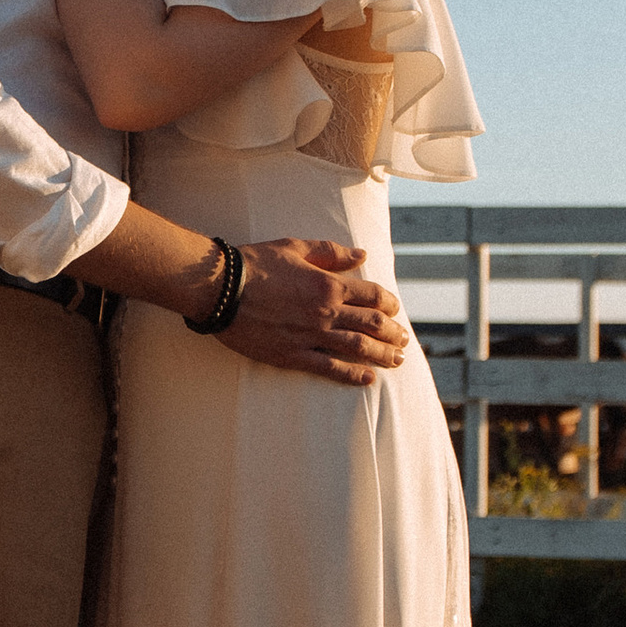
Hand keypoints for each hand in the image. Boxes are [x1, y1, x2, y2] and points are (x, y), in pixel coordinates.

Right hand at [222, 240, 410, 383]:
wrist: (221, 288)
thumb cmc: (255, 263)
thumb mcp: (295, 247)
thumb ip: (331, 252)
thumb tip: (362, 254)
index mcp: (328, 284)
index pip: (373, 296)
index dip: (390, 304)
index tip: (396, 310)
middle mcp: (326, 312)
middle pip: (372, 324)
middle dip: (393, 333)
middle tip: (404, 340)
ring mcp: (311, 336)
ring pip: (358, 348)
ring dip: (382, 354)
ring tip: (397, 360)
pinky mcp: (293, 355)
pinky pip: (330, 368)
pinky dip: (352, 374)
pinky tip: (368, 379)